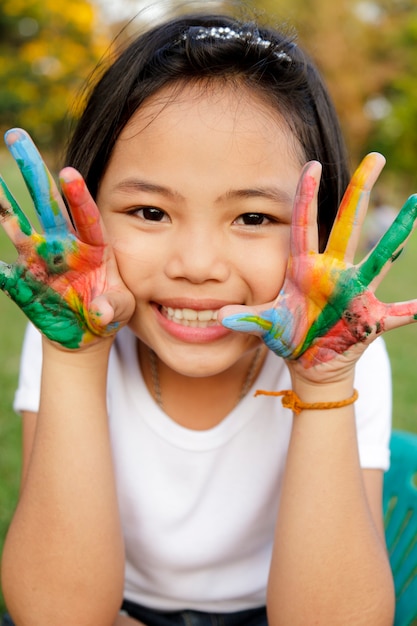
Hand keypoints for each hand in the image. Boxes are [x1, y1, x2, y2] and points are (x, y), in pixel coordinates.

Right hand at [0, 128, 134, 348]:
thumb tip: (99, 313)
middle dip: (33, 170)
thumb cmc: (111, 311)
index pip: (86, 215)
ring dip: (2, 204)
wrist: (85, 330)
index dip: (78, 195)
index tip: (69, 173)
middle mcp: (63, 243)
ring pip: (17, 224)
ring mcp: (40, 257)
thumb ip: (113, 307)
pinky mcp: (23, 278)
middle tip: (16, 135)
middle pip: (47, 203)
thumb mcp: (121, 309)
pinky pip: (2, 271)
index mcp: (94, 244)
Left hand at [220, 153, 416, 368]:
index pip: (305, 225)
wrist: (309, 361)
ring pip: (379, 257)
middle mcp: (334, 273)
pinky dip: (411, 310)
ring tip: (415, 203)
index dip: (307, 197)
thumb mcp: (266, 324)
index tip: (312, 164)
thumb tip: (219, 316)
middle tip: (376, 157)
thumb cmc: (288, 334)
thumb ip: (247, 318)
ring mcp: (355, 292)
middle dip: (360, 191)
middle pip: (349, 226)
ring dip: (397, 234)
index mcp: (306, 269)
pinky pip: (397, 314)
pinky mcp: (370, 318)